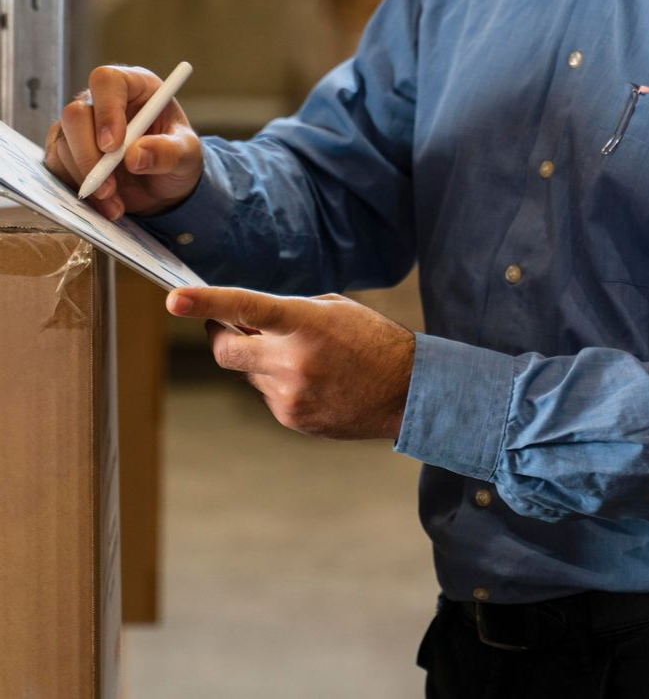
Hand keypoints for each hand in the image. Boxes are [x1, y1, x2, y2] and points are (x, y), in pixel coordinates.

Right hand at [45, 64, 202, 220]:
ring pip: (63, 144)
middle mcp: (101, 101)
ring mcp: (79, 126)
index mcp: (135, 87)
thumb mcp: (188, 155)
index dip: (106, 110)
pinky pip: (57, 166)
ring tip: (116, 201)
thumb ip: (169, 152)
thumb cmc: (178, 157)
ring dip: (87, 178)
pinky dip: (78, 188)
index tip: (113, 146)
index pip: (107, 82)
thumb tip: (135, 156)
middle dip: (89, 154)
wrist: (164, 184)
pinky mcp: (65, 151)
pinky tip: (106, 203)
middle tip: (108, 186)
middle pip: (76, 114)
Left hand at [166, 286, 416, 439]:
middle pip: (226, 351)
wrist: (406, 391)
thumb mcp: (334, 309)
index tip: (175, 299)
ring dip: (262, 361)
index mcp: (306, 325)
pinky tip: (315, 380)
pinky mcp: (291, 418)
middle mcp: (292, 361)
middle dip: (220, 335)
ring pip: (249, 374)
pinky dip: (280, 383)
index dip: (207, 303)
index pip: (247, 308)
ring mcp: (289, 395)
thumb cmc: (373, 340)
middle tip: (226, 325)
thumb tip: (244, 321)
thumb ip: (287, 312)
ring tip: (307, 358)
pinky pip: (268, 395)